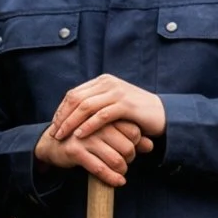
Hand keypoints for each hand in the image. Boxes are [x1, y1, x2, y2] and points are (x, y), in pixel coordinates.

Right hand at [35, 118, 141, 186]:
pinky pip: (100, 169)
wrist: (53, 143)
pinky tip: (118, 182)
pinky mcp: (76, 152)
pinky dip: (112, 178)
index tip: (132, 149)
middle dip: (130, 158)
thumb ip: (129, 137)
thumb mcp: (107, 133)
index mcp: (105, 115)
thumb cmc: (85, 137)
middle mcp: (97, 125)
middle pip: (128, 146)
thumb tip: (151, 145)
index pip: (134, 130)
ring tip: (121, 172)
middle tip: (126, 162)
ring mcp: (86, 138)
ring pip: (116, 159)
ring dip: (122, 170)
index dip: (137, 143)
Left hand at [50, 75, 165, 148]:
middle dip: (62, 117)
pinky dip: (88, 126)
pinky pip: (101, 115)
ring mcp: (117, 92)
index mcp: (103, 81)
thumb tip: (73, 116)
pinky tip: (80, 136)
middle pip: (76, 99)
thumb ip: (96, 105)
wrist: (163, 115)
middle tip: (54, 133)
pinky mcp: (126, 105)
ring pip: (85, 107)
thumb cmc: (135, 114)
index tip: (54, 125)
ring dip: (71, 123)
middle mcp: (108, 83)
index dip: (61, 110)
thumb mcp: (113, 105)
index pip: (74, 94)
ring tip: (62, 136)